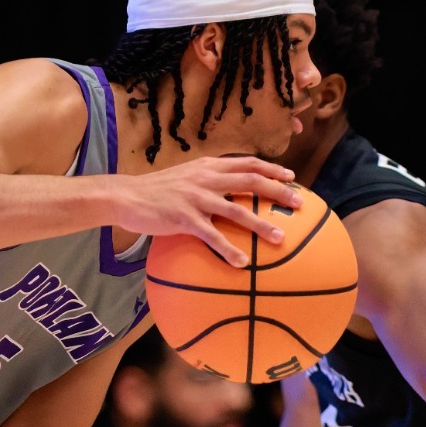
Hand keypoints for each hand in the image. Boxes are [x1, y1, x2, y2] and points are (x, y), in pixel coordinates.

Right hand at [111, 156, 301, 265]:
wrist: (126, 196)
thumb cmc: (155, 191)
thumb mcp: (185, 177)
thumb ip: (206, 180)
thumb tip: (227, 190)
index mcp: (208, 167)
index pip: (247, 163)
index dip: (271, 168)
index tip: (292, 176)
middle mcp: (206, 178)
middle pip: (250, 181)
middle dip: (278, 190)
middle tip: (299, 202)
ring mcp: (196, 198)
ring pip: (237, 210)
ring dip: (261, 224)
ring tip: (280, 238)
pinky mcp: (184, 218)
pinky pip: (212, 236)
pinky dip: (229, 250)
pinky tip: (243, 263)